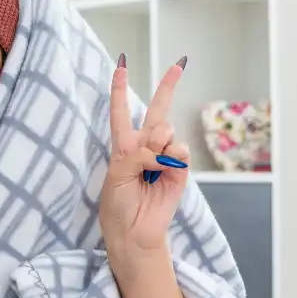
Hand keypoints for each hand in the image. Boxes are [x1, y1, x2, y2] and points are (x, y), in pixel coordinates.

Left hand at [99, 56, 189, 270]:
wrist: (134, 232)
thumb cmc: (117, 205)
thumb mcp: (116, 175)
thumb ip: (136, 154)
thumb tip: (163, 146)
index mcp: (123, 147)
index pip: (121, 113)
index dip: (120, 90)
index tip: (121, 66)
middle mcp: (145, 148)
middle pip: (157, 111)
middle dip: (168, 86)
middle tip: (178, 65)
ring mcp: (164, 157)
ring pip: (167, 130)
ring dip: (159, 141)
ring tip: (151, 165)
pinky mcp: (179, 170)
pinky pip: (180, 150)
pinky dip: (172, 156)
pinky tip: (165, 168)